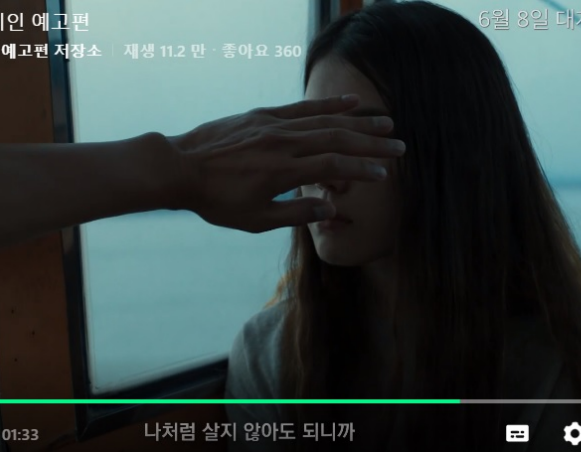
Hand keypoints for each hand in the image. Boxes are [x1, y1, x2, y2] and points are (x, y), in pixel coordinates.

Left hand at [168, 95, 406, 232]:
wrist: (180, 167)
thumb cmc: (216, 200)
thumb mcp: (255, 219)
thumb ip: (296, 214)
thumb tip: (332, 210)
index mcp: (283, 172)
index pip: (334, 168)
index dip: (362, 171)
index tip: (384, 174)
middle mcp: (283, 144)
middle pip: (337, 140)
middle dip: (371, 144)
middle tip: (399, 146)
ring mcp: (273, 126)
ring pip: (324, 120)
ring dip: (358, 122)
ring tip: (385, 122)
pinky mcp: (263, 115)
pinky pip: (302, 107)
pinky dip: (327, 105)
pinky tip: (349, 103)